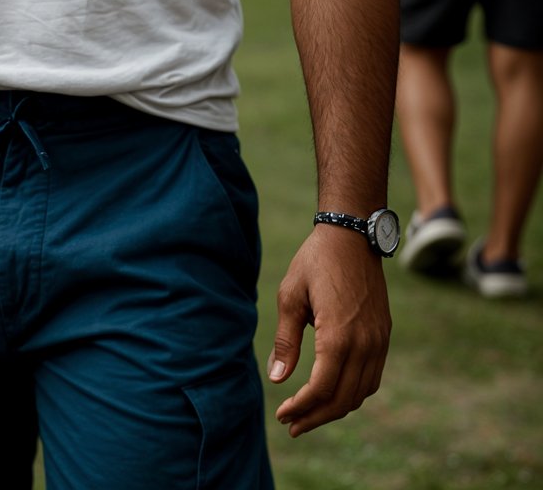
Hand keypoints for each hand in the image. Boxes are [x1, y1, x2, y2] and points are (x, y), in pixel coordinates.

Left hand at [266, 225, 391, 436]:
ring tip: (310, 413)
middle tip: (292, 425)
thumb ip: (286, 340)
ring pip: (360, 393)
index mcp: (338, 335)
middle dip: (316, 417)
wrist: (352, 235)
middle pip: (342, 399)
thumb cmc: (315, 261)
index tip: (282, 415)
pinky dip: (354, 393)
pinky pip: (372, 377)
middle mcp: (364, 344)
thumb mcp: (290, 295)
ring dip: (335, 409)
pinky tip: (334, 392)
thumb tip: (278, 378)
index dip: (301, 408)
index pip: (321, 389)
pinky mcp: (384, 335)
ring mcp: (378, 341)